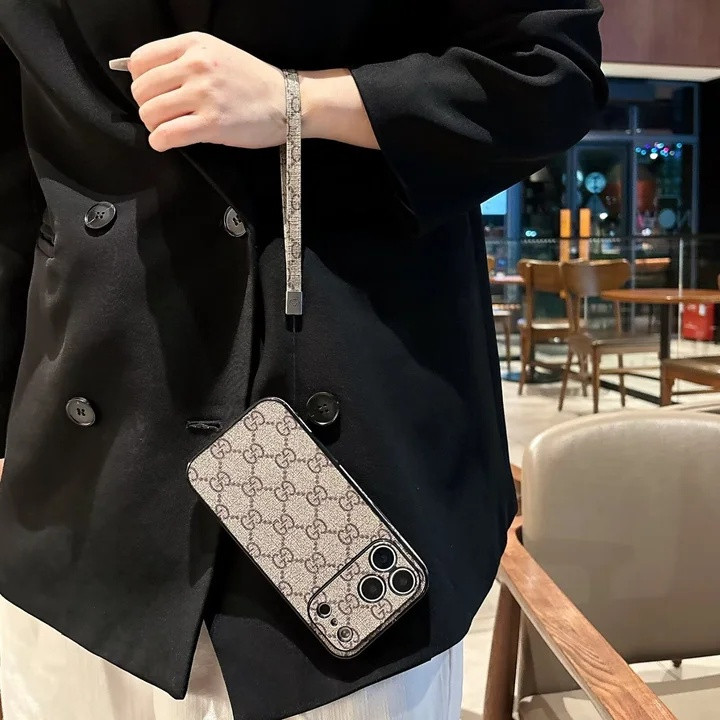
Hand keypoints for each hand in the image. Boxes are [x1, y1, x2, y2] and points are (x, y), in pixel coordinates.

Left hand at [128, 31, 286, 151]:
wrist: (289, 101)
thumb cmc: (253, 82)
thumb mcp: (217, 53)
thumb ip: (183, 60)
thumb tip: (146, 78)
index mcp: (194, 44)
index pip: (140, 61)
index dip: (141, 81)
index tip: (154, 93)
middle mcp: (196, 65)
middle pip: (141, 90)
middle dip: (147, 106)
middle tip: (163, 115)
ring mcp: (204, 94)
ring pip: (150, 113)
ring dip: (154, 126)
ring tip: (169, 129)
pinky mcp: (212, 123)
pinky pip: (168, 134)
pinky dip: (160, 142)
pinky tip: (166, 143)